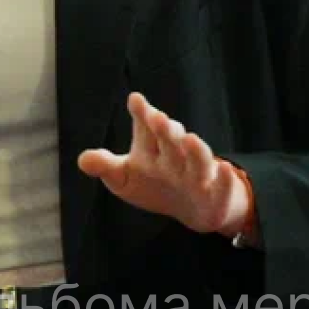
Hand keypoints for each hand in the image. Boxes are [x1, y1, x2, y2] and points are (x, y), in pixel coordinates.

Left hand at [77, 93, 249, 235]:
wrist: (194, 208)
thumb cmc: (156, 185)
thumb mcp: (125, 178)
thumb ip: (106, 166)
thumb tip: (82, 160)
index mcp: (153, 146)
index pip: (146, 127)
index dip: (141, 113)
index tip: (135, 100)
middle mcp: (176, 155)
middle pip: (170, 139)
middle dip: (165, 129)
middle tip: (158, 117)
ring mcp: (198, 173)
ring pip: (198, 158)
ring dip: (195, 148)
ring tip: (189, 137)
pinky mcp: (217, 192)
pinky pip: (223, 186)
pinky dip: (226, 179)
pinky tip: (225, 171)